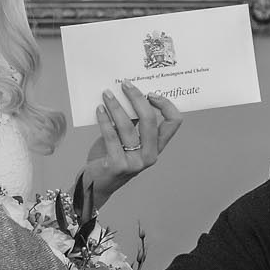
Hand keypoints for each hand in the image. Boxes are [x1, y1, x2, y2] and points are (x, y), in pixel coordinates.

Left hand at [80, 82, 182, 211]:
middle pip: (150, 120)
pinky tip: (99, 109)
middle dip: (137, 98)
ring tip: (107, 94)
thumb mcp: (126, 140)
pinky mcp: (118, 165)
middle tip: (125, 85)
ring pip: (128, 126)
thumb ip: (132, 123)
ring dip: (116, 106)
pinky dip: (104, 120)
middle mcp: (150, 155)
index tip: (151, 93)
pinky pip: (111, 136)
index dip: (165, 104)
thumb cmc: (110, 157)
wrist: (95, 184)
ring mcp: (135, 162)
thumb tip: (128, 95)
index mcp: (156, 147)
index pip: (174, 122)